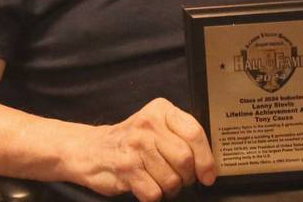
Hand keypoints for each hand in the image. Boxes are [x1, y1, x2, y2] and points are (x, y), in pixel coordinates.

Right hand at [85, 98, 215, 199]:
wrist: (92, 149)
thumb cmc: (133, 140)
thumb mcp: (157, 125)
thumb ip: (180, 134)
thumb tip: (209, 161)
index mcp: (161, 110)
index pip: (194, 133)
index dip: (206, 158)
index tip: (209, 174)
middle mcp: (148, 125)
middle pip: (185, 158)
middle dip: (188, 176)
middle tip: (182, 179)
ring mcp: (136, 146)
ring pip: (171, 179)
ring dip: (171, 189)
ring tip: (163, 182)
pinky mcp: (125, 168)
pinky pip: (154, 193)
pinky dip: (156, 197)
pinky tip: (149, 187)